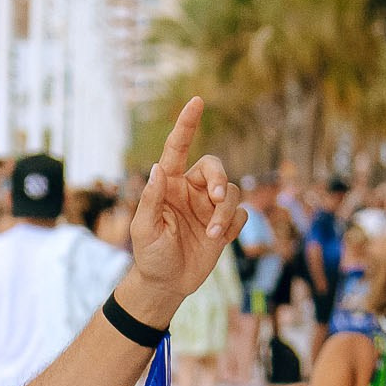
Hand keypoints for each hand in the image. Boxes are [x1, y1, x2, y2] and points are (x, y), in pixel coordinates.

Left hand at [120, 97, 236, 325]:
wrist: (166, 284)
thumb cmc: (149, 256)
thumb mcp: (144, 229)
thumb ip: (151, 199)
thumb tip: (158, 169)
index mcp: (169, 185)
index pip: (177, 149)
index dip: (186, 125)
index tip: (196, 101)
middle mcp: (191, 191)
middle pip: (215, 168)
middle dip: (219, 179)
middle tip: (215, 199)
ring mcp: (209, 207)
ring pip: (232, 192)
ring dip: (225, 213)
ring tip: (212, 235)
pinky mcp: (225, 224)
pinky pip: (242, 213)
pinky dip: (233, 225)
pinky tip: (219, 241)